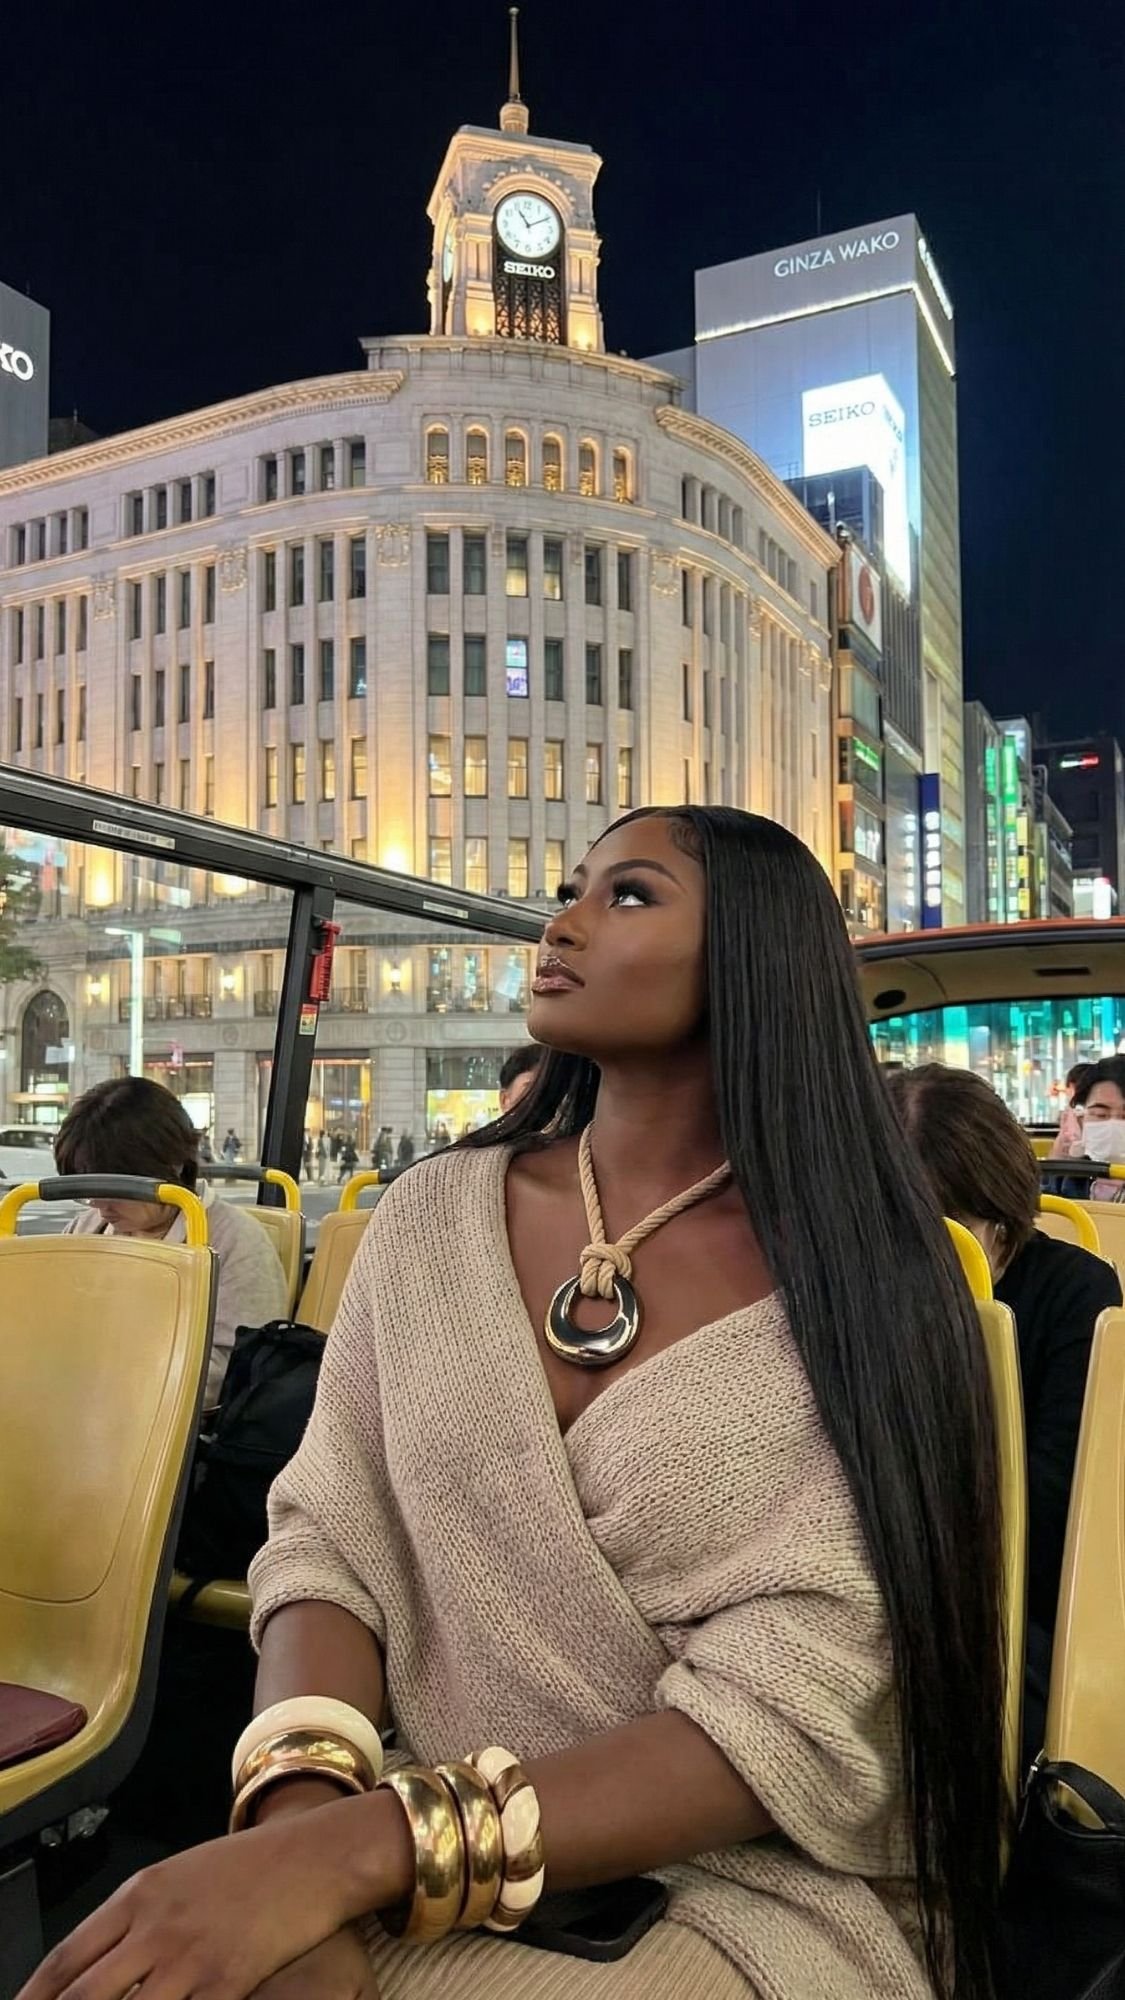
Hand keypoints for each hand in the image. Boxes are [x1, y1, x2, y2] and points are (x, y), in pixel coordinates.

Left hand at [17, 1789, 408, 1999]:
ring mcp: (189, 1959)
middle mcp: (154, 1928)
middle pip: (83, 1997)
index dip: (34, 1998)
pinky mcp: (226, 1983)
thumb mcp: (179, 1877)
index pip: (64, 1961)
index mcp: (138, 1896)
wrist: (314, 1856)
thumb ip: (135, 1919)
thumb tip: (92, 1966)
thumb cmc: (248, 1868)